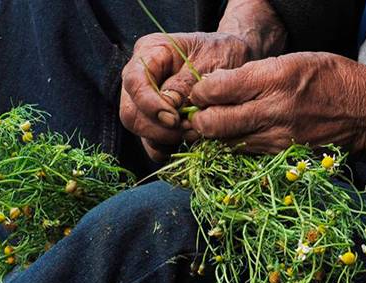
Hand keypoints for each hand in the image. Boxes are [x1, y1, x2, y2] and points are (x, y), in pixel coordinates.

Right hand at [119, 32, 253, 160]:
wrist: (235, 60)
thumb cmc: (223, 52)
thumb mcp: (211, 60)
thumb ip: (187, 83)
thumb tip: (169, 107)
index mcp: (150, 51)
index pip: (134, 81)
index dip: (149, 105)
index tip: (174, 119)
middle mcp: (140, 76)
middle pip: (130, 112)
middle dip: (158, 128)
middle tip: (187, 129)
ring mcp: (145, 101)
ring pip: (139, 131)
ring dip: (165, 139)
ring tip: (194, 132)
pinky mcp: (154, 121)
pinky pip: (152, 144)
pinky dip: (168, 148)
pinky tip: (189, 138)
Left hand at [186, 52, 365, 156]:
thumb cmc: (329, 79)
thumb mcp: (292, 61)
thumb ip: (253, 73)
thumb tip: (216, 85)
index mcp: (275, 79)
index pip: (218, 89)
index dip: (200, 91)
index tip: (199, 91)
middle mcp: (272, 111)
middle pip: (214, 123)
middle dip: (198, 119)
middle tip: (197, 113)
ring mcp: (275, 137)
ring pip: (224, 143)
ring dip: (212, 136)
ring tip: (210, 125)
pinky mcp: (279, 155)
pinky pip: (243, 152)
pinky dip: (231, 145)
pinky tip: (231, 136)